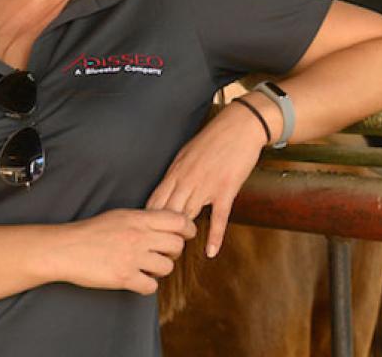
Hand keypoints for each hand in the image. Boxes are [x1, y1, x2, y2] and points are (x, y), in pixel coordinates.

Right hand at [54, 209, 195, 294]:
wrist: (66, 248)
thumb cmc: (90, 232)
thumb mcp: (120, 216)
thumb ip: (143, 219)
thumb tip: (165, 223)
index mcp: (138, 219)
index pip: (178, 221)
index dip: (188, 229)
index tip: (187, 234)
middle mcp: (139, 237)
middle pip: (177, 246)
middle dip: (174, 252)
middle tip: (164, 254)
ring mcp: (132, 258)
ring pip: (167, 267)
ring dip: (160, 269)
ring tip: (148, 267)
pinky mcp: (124, 278)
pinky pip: (151, 286)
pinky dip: (147, 285)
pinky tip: (138, 280)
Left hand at [146, 103, 267, 257]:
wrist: (239, 126)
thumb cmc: (213, 139)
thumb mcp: (186, 154)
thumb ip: (176, 174)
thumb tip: (167, 190)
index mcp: (175, 172)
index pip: (155, 202)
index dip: (147, 222)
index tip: (142, 236)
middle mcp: (186, 181)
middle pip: (167, 213)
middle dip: (159, 234)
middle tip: (154, 252)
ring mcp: (205, 186)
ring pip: (187, 216)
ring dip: (181, 237)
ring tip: (174, 256)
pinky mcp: (225, 190)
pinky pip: (218, 218)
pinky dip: (214, 236)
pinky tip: (210, 251)